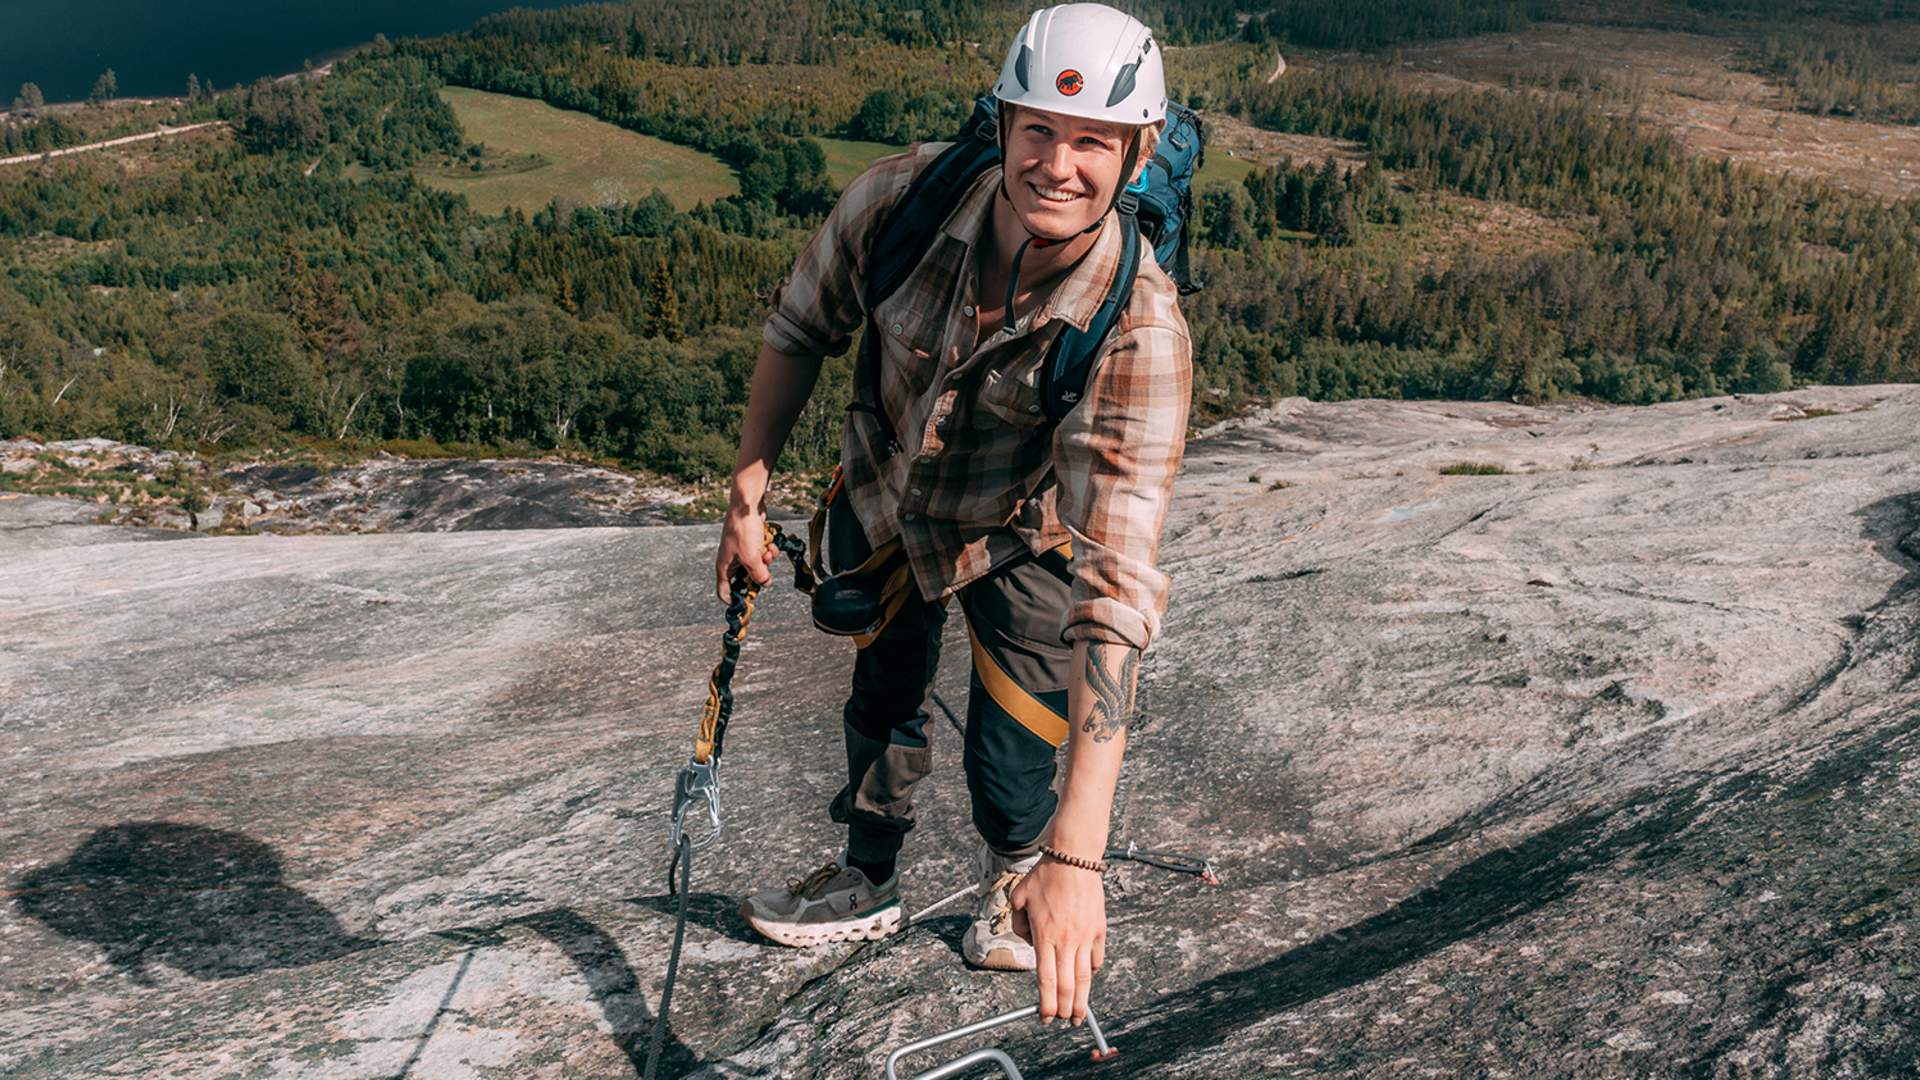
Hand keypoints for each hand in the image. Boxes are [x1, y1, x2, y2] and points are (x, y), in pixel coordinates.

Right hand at [714, 501, 772, 603]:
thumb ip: (759, 575)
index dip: (735, 600)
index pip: (724, 592)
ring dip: (766, 561)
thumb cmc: (743, 530)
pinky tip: (770, 543)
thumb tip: (766, 583)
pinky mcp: (751, 542)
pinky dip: (768, 550)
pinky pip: (762, 554)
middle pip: (745, 579)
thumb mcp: (752, 557)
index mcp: (724, 567)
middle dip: (758, 575)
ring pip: (757, 566)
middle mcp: (731, 560)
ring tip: (767, 551)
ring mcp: (742, 551)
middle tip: (764, 569)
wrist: (748, 505)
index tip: (747, 605)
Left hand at [1009, 856, 1105, 1025]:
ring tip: (1080, 1015)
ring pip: (1084, 977)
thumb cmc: (1044, 877)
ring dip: (1082, 999)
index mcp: (1044, 936)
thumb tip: (1030, 943)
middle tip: (1064, 1021)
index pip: (1046, 979)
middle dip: (1066, 1008)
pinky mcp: (1099, 928)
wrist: (1073, 858)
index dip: (1046, 1002)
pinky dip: (1092, 971)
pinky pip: (1096, 956)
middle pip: (1068, 985)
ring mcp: (1085, 935)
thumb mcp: (1018, 899)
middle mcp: (1066, 940)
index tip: (1046, 1016)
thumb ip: (1019, 926)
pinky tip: (1088, 978)